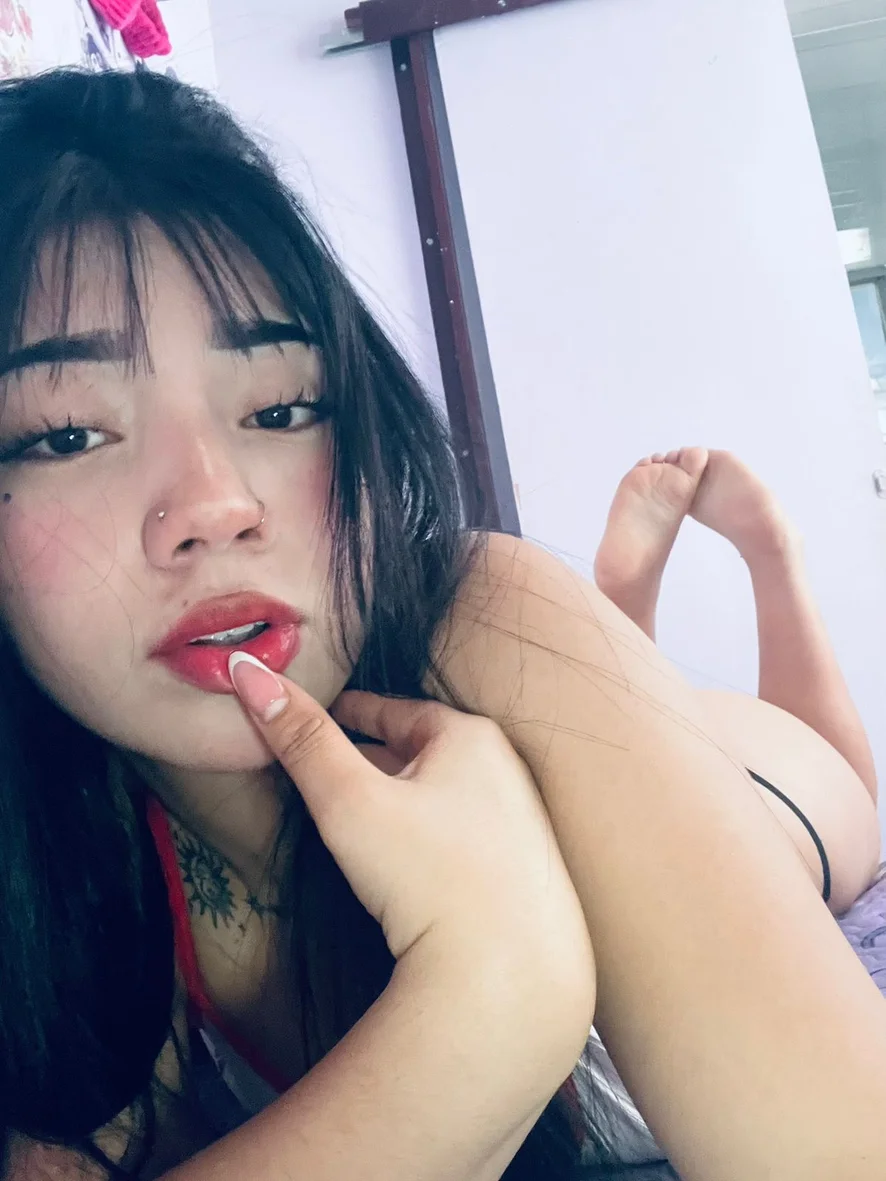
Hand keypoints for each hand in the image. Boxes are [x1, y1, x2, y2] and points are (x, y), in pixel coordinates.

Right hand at [228, 653, 593, 1028]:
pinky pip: (464, 834)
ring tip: (364, 809)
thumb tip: (246, 670)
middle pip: (424, 750)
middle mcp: (505, 770)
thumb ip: (302, 738)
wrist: (507, 976)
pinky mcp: (525, 871)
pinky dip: (430, 833)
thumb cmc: (426, 877)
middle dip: (377, 754)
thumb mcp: (349, 801)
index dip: (354, 711)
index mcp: (470, 738)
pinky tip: (410, 861)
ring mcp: (522, 823)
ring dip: (405, 796)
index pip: (397, 709)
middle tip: (333, 761)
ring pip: (445, 793)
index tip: (327, 714)